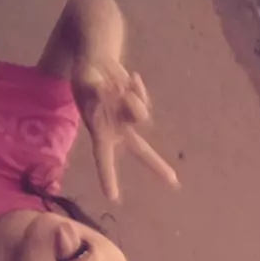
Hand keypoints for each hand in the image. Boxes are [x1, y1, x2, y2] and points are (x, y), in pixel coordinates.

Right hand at [72, 58, 179, 201]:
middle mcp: (118, 131)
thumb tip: (110, 93)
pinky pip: (145, 101)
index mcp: (101, 132)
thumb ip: (96, 91)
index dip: (107, 177)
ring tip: (117, 87)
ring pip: (142, 116)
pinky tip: (129, 80)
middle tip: (174, 182)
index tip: (112, 197)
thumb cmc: (86, 77)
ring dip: (132, 100)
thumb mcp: (85, 82)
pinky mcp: (140, 106)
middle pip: (142, 151)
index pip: (103, 158)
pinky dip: (138, 89)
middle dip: (157, 166)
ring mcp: (131, 119)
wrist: (97, 63)